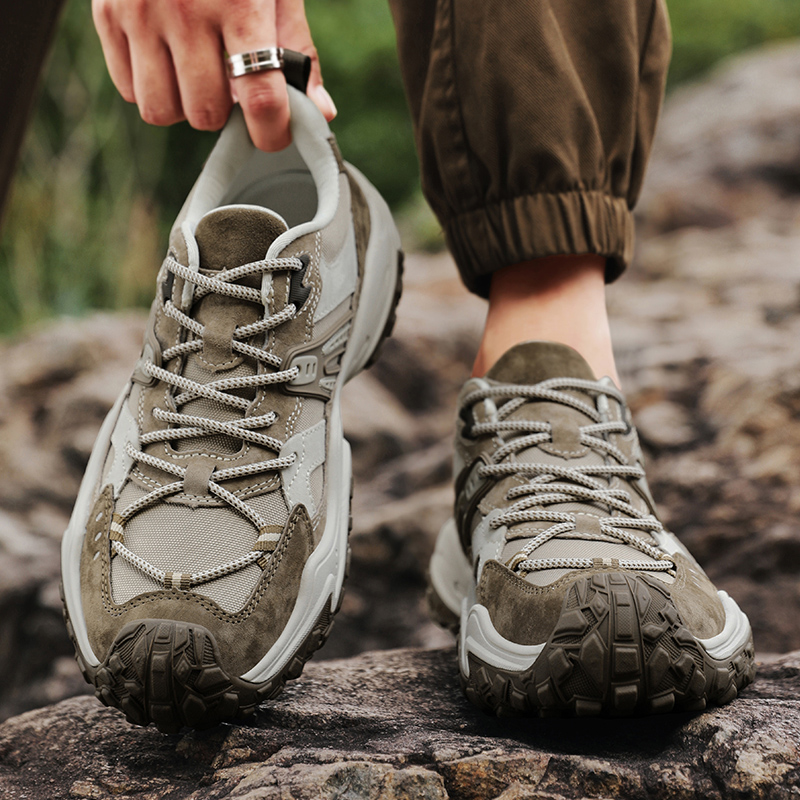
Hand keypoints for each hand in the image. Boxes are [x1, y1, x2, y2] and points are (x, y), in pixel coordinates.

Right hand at [92, 0, 335, 150]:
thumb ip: (298, 48)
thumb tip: (320, 112)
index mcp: (240, 3)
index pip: (259, 97)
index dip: (272, 132)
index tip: (275, 136)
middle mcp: (185, 10)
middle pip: (205, 113)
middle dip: (223, 112)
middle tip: (228, 84)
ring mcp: (140, 12)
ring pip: (161, 111)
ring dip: (184, 105)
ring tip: (194, 73)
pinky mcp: (107, 13)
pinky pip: (128, 90)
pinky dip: (151, 87)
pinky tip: (166, 59)